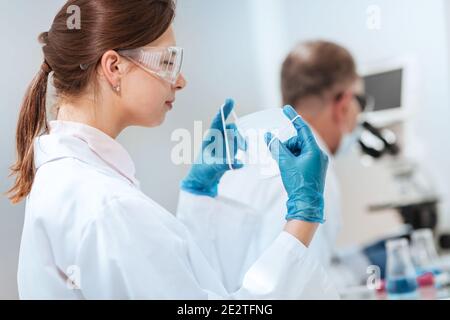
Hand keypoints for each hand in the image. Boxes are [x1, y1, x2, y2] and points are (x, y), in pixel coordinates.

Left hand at [181, 99, 244, 196]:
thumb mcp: (212, 167)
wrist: (202, 182)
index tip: (229, 100)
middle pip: (232, 130)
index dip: (224, 110)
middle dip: (238, 136)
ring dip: (240, 144)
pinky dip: (240, 152)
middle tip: (244, 148)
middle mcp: (217, 139)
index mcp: (210, 138)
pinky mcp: (228, 152)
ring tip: (238, 157)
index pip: (218, 121)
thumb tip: (238, 162)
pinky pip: (237, 147)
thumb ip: (225, 164)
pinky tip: (237, 163)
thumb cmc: (202, 172)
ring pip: (236, 138)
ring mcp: (223, 145)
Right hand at [265, 106, 327, 222]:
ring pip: (300, 150)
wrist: (306, 204)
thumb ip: (277, 147)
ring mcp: (318, 163)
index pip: (303, 129)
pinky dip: (293, 159)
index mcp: (315, 150)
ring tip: (284, 164)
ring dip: (290, 153)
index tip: (285, 109)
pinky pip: (303, 158)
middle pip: (300, 141)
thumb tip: (269, 136)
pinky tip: (288, 167)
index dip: (293, 118)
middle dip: (288, 144)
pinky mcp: (315, 169)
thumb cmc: (298, 183)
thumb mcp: (285, 163)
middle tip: (279, 153)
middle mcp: (319, 155)